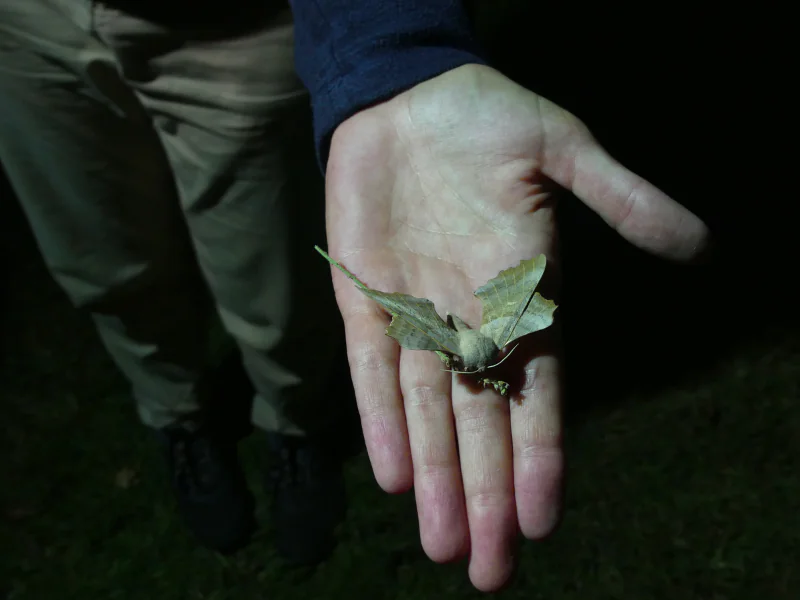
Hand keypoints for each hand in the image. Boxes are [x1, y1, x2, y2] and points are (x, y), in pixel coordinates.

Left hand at [324, 64, 707, 591]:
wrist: (410, 97)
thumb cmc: (491, 121)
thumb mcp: (566, 153)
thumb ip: (623, 200)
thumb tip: (699, 243)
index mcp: (524, 302)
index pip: (536, 398)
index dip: (540, 460)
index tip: (541, 523)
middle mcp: (471, 325)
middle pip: (480, 427)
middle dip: (485, 497)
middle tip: (487, 571)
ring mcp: (415, 317)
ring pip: (426, 415)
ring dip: (434, 480)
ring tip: (442, 544)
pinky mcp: (364, 301)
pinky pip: (371, 371)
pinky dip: (379, 421)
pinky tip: (392, 476)